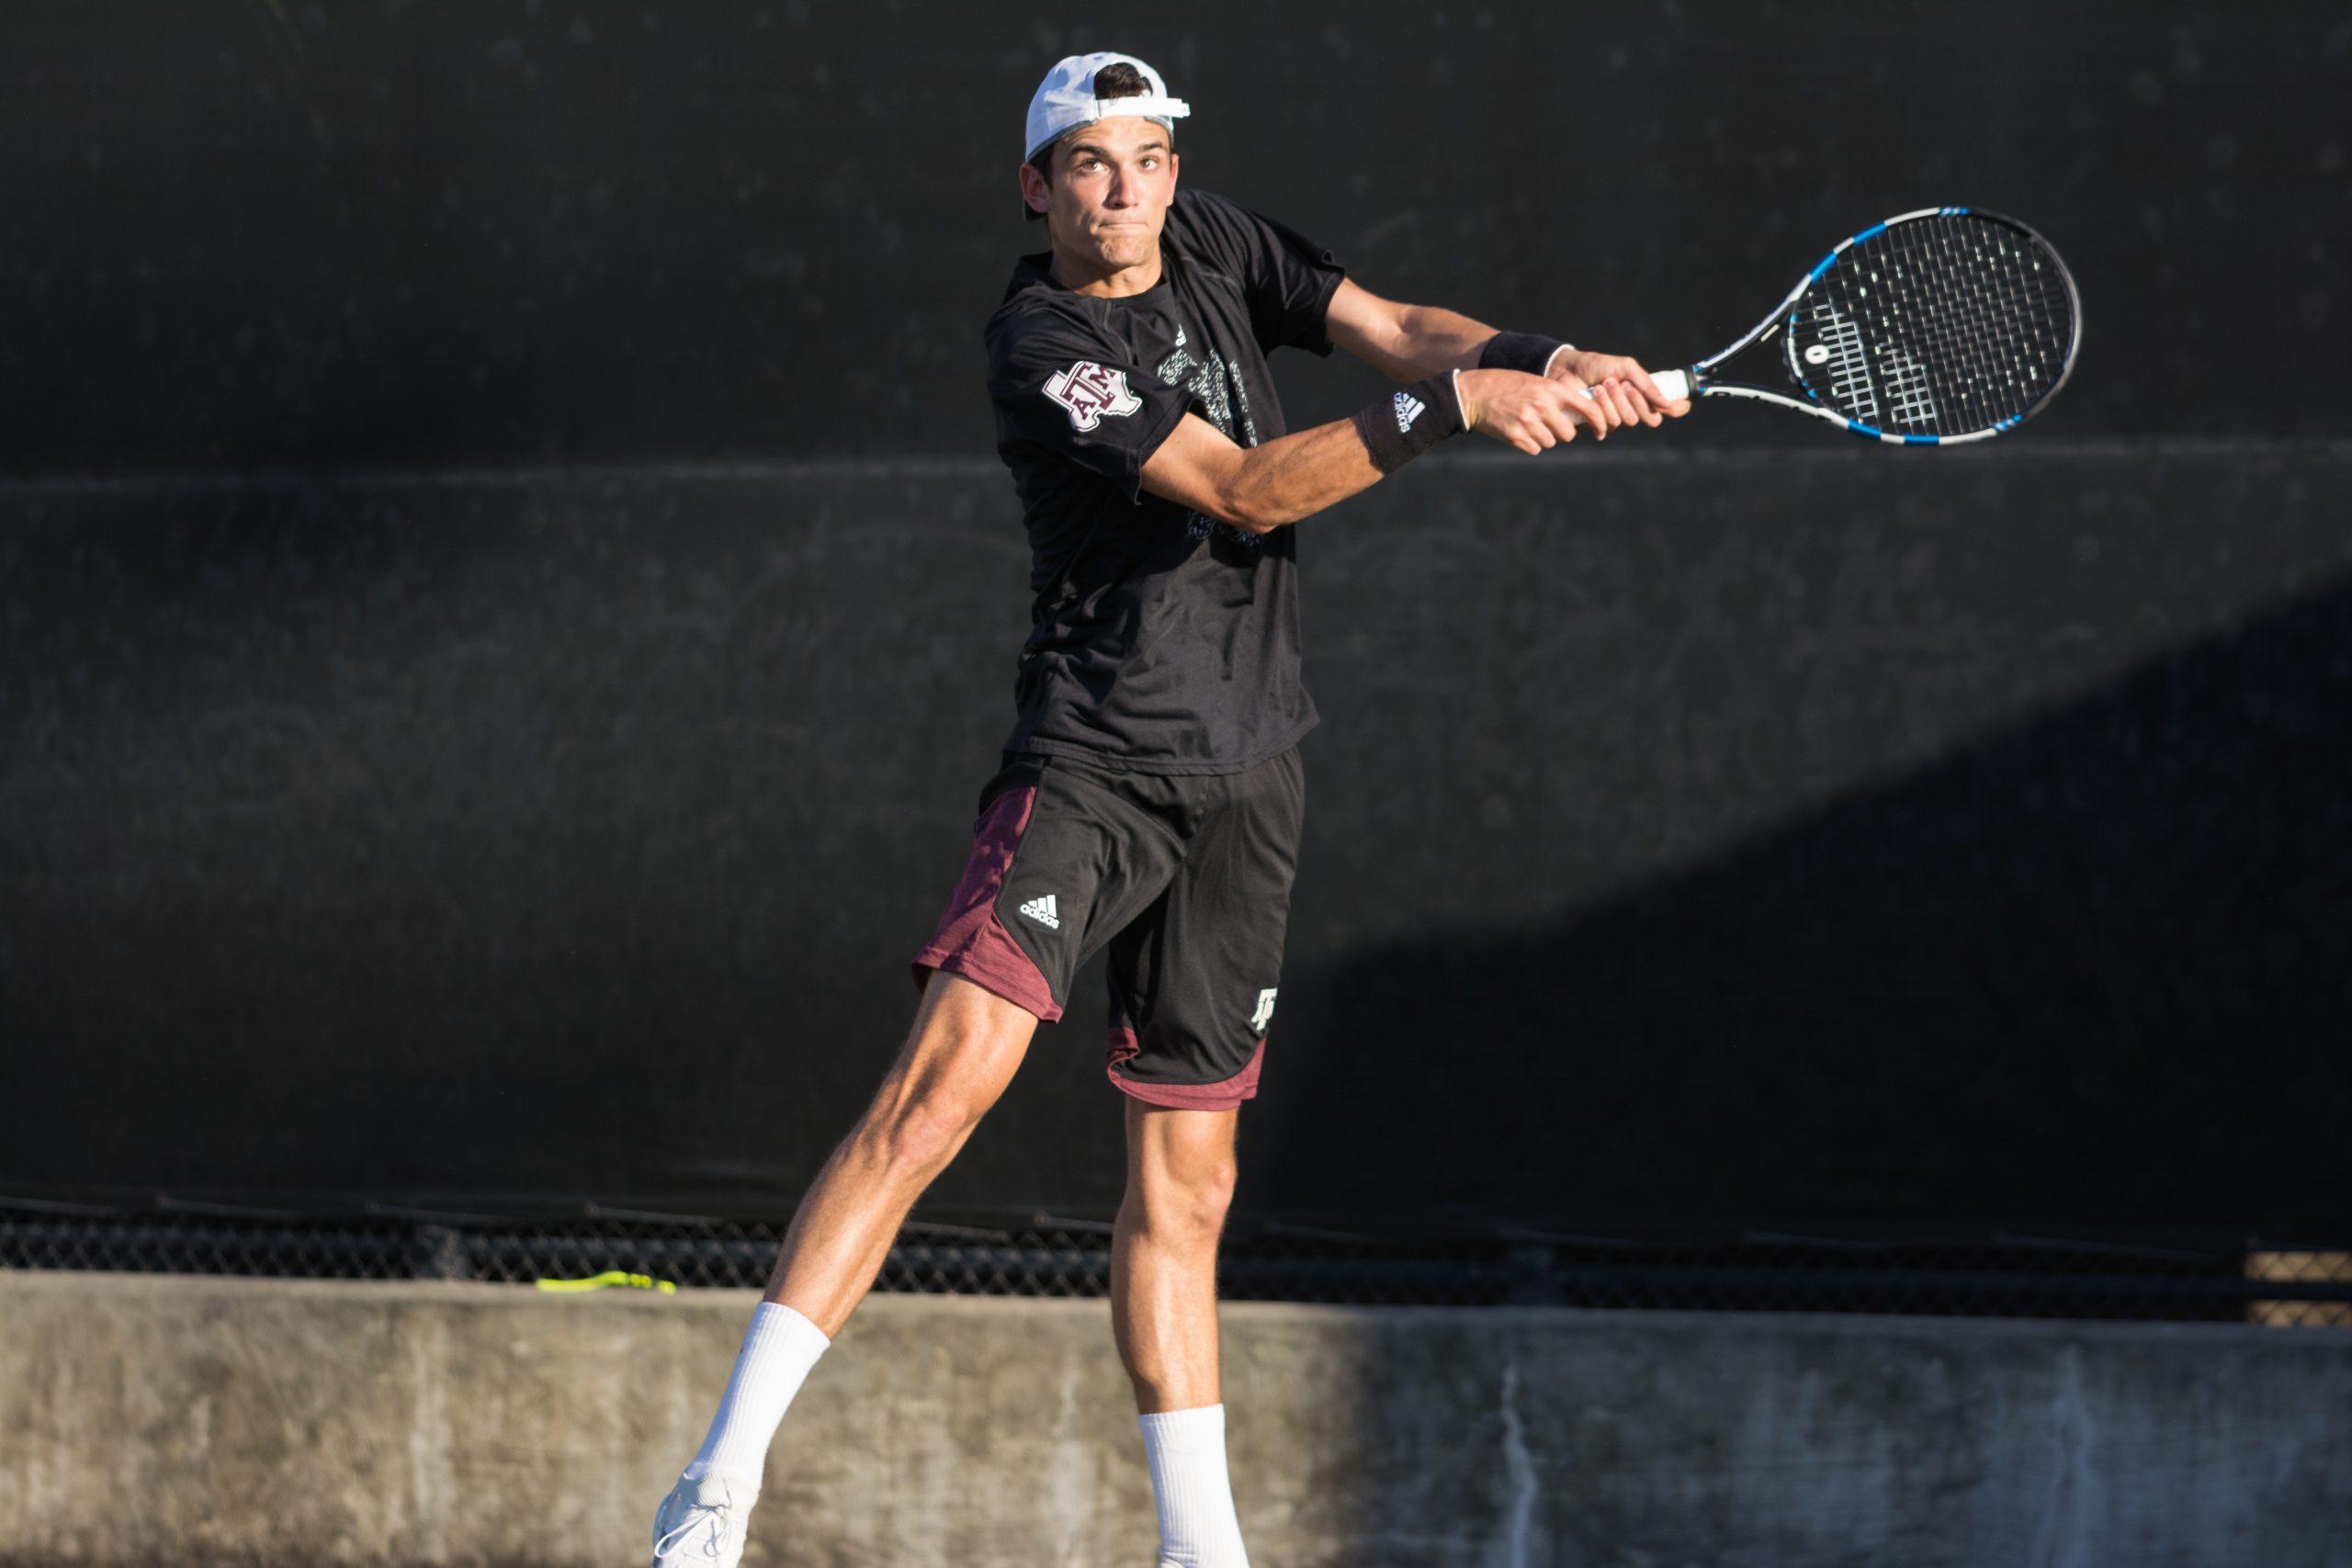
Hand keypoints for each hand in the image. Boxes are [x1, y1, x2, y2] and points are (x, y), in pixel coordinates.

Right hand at [1455, 368, 1614, 452]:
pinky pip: (1534, 449)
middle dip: (1560, 432)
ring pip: (1550, 442)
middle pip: (1568, 434)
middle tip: (1548, 425)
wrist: (1475, 393)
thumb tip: (1580, 416)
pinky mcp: (1516, 436)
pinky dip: (1529, 444)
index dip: (1599, 422)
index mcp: (1552, 390)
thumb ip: (1556, 397)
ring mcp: (1529, 422)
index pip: (1588, 409)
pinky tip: (1518, 430)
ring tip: (1527, 423)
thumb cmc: (1508, 386)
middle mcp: (1543, 406)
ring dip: (1542, 437)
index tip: (1602, 431)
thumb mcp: (1536, 383)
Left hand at [1548, 350, 1691, 426]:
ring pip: (1627, 421)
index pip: (1671, 409)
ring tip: (1600, 386)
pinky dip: (1601, 408)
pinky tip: (1592, 396)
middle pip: (1649, 419)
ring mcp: (1617, 418)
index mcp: (1645, 394)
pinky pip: (1608, 426)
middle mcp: (1634, 409)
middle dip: (1635, 400)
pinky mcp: (1598, 426)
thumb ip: (1647, 384)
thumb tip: (1668, 404)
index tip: (1674, 405)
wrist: (1569, 370)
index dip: (1677, 409)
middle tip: (1621, 384)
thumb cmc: (1599, 366)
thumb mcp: (1626, 368)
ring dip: (1614, 401)